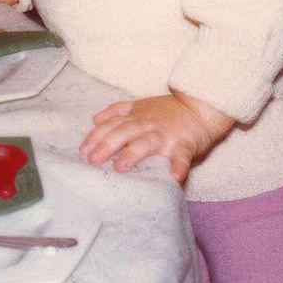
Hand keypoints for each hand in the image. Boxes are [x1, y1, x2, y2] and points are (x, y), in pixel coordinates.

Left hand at [79, 91, 234, 182]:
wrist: (200, 107)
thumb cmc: (167, 110)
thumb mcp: (139, 105)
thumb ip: (117, 112)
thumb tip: (95, 119)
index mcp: (135, 117)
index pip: (110, 126)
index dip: (95, 137)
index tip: (82, 151)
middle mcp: (147, 125)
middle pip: (122, 133)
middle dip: (106, 145)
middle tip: (92, 160)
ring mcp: (165, 135)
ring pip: (146, 143)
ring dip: (133, 154)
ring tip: (121, 167)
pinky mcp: (185, 145)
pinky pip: (182, 156)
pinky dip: (178, 166)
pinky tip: (174, 177)